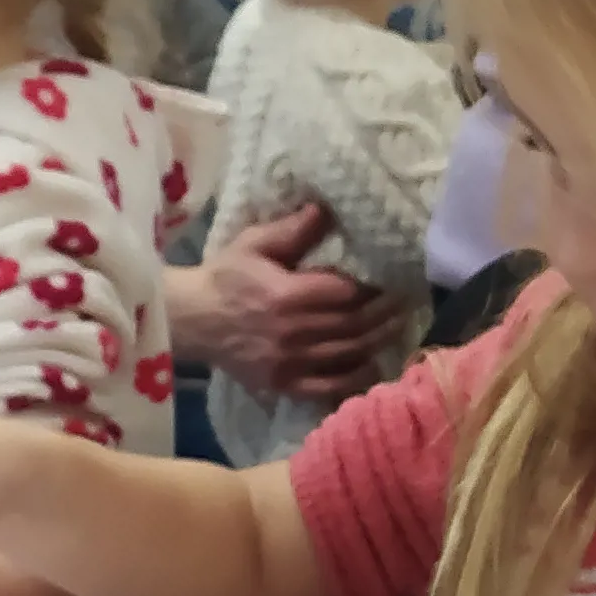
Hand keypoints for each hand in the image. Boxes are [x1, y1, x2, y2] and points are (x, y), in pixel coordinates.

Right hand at [169, 202, 391, 402]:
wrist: (190, 320)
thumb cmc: (224, 277)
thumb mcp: (253, 244)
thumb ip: (292, 229)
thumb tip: (326, 208)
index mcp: (288, 295)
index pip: (347, 293)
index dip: (374, 288)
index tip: (392, 279)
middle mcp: (293, 332)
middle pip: (354, 325)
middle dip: (384, 314)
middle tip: (405, 303)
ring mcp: (289, 362)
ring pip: (347, 354)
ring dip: (377, 341)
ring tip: (396, 328)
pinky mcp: (282, 383)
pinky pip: (327, 386)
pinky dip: (353, 378)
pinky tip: (370, 366)